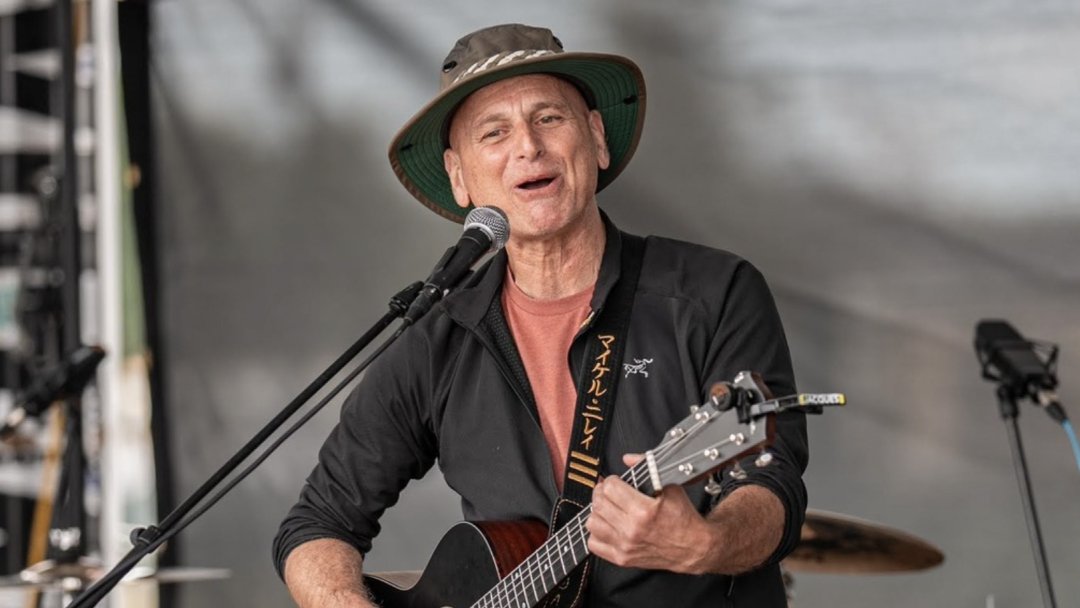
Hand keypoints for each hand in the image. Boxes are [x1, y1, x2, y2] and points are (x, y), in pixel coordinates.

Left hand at [585, 454, 717, 573]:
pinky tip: (607, 526)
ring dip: (598, 512)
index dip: (612, 480)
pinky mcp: (622, 558)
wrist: (693, 547)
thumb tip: (628, 458)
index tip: (616, 481)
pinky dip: (597, 534)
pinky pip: (594, 544)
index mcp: (644, 511)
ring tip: (608, 509)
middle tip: (609, 491)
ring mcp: (625, 546)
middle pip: (599, 504)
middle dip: (601, 493)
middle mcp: (632, 530)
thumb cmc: (683, 518)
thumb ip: (648, 468)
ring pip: (592, 523)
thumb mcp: (670, 486)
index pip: (610, 488)